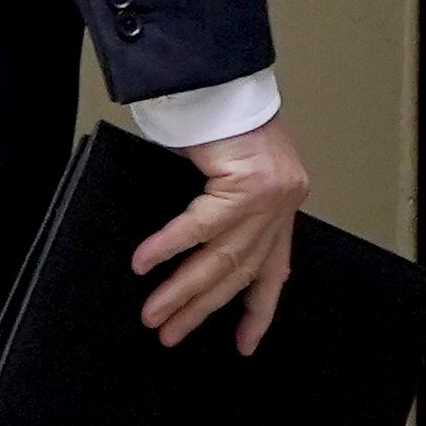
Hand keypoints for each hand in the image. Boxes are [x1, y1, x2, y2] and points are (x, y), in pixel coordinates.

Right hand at [130, 114, 308, 353]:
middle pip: (238, 273)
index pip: (273, 273)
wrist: (226, 78)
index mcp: (281, 210)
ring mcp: (267, 198)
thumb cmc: (225, 122)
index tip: (244, 346)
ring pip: (219, 258)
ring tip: (153, 315)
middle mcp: (280, 208)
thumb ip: (226, 211)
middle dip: (201, 308)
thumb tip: (192, 255)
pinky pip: (200, 225)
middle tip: (169, 335)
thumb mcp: (235, 174)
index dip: (258, 312)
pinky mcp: (246, 184)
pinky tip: (144, 264)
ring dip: (182, 290)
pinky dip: (169, 246)